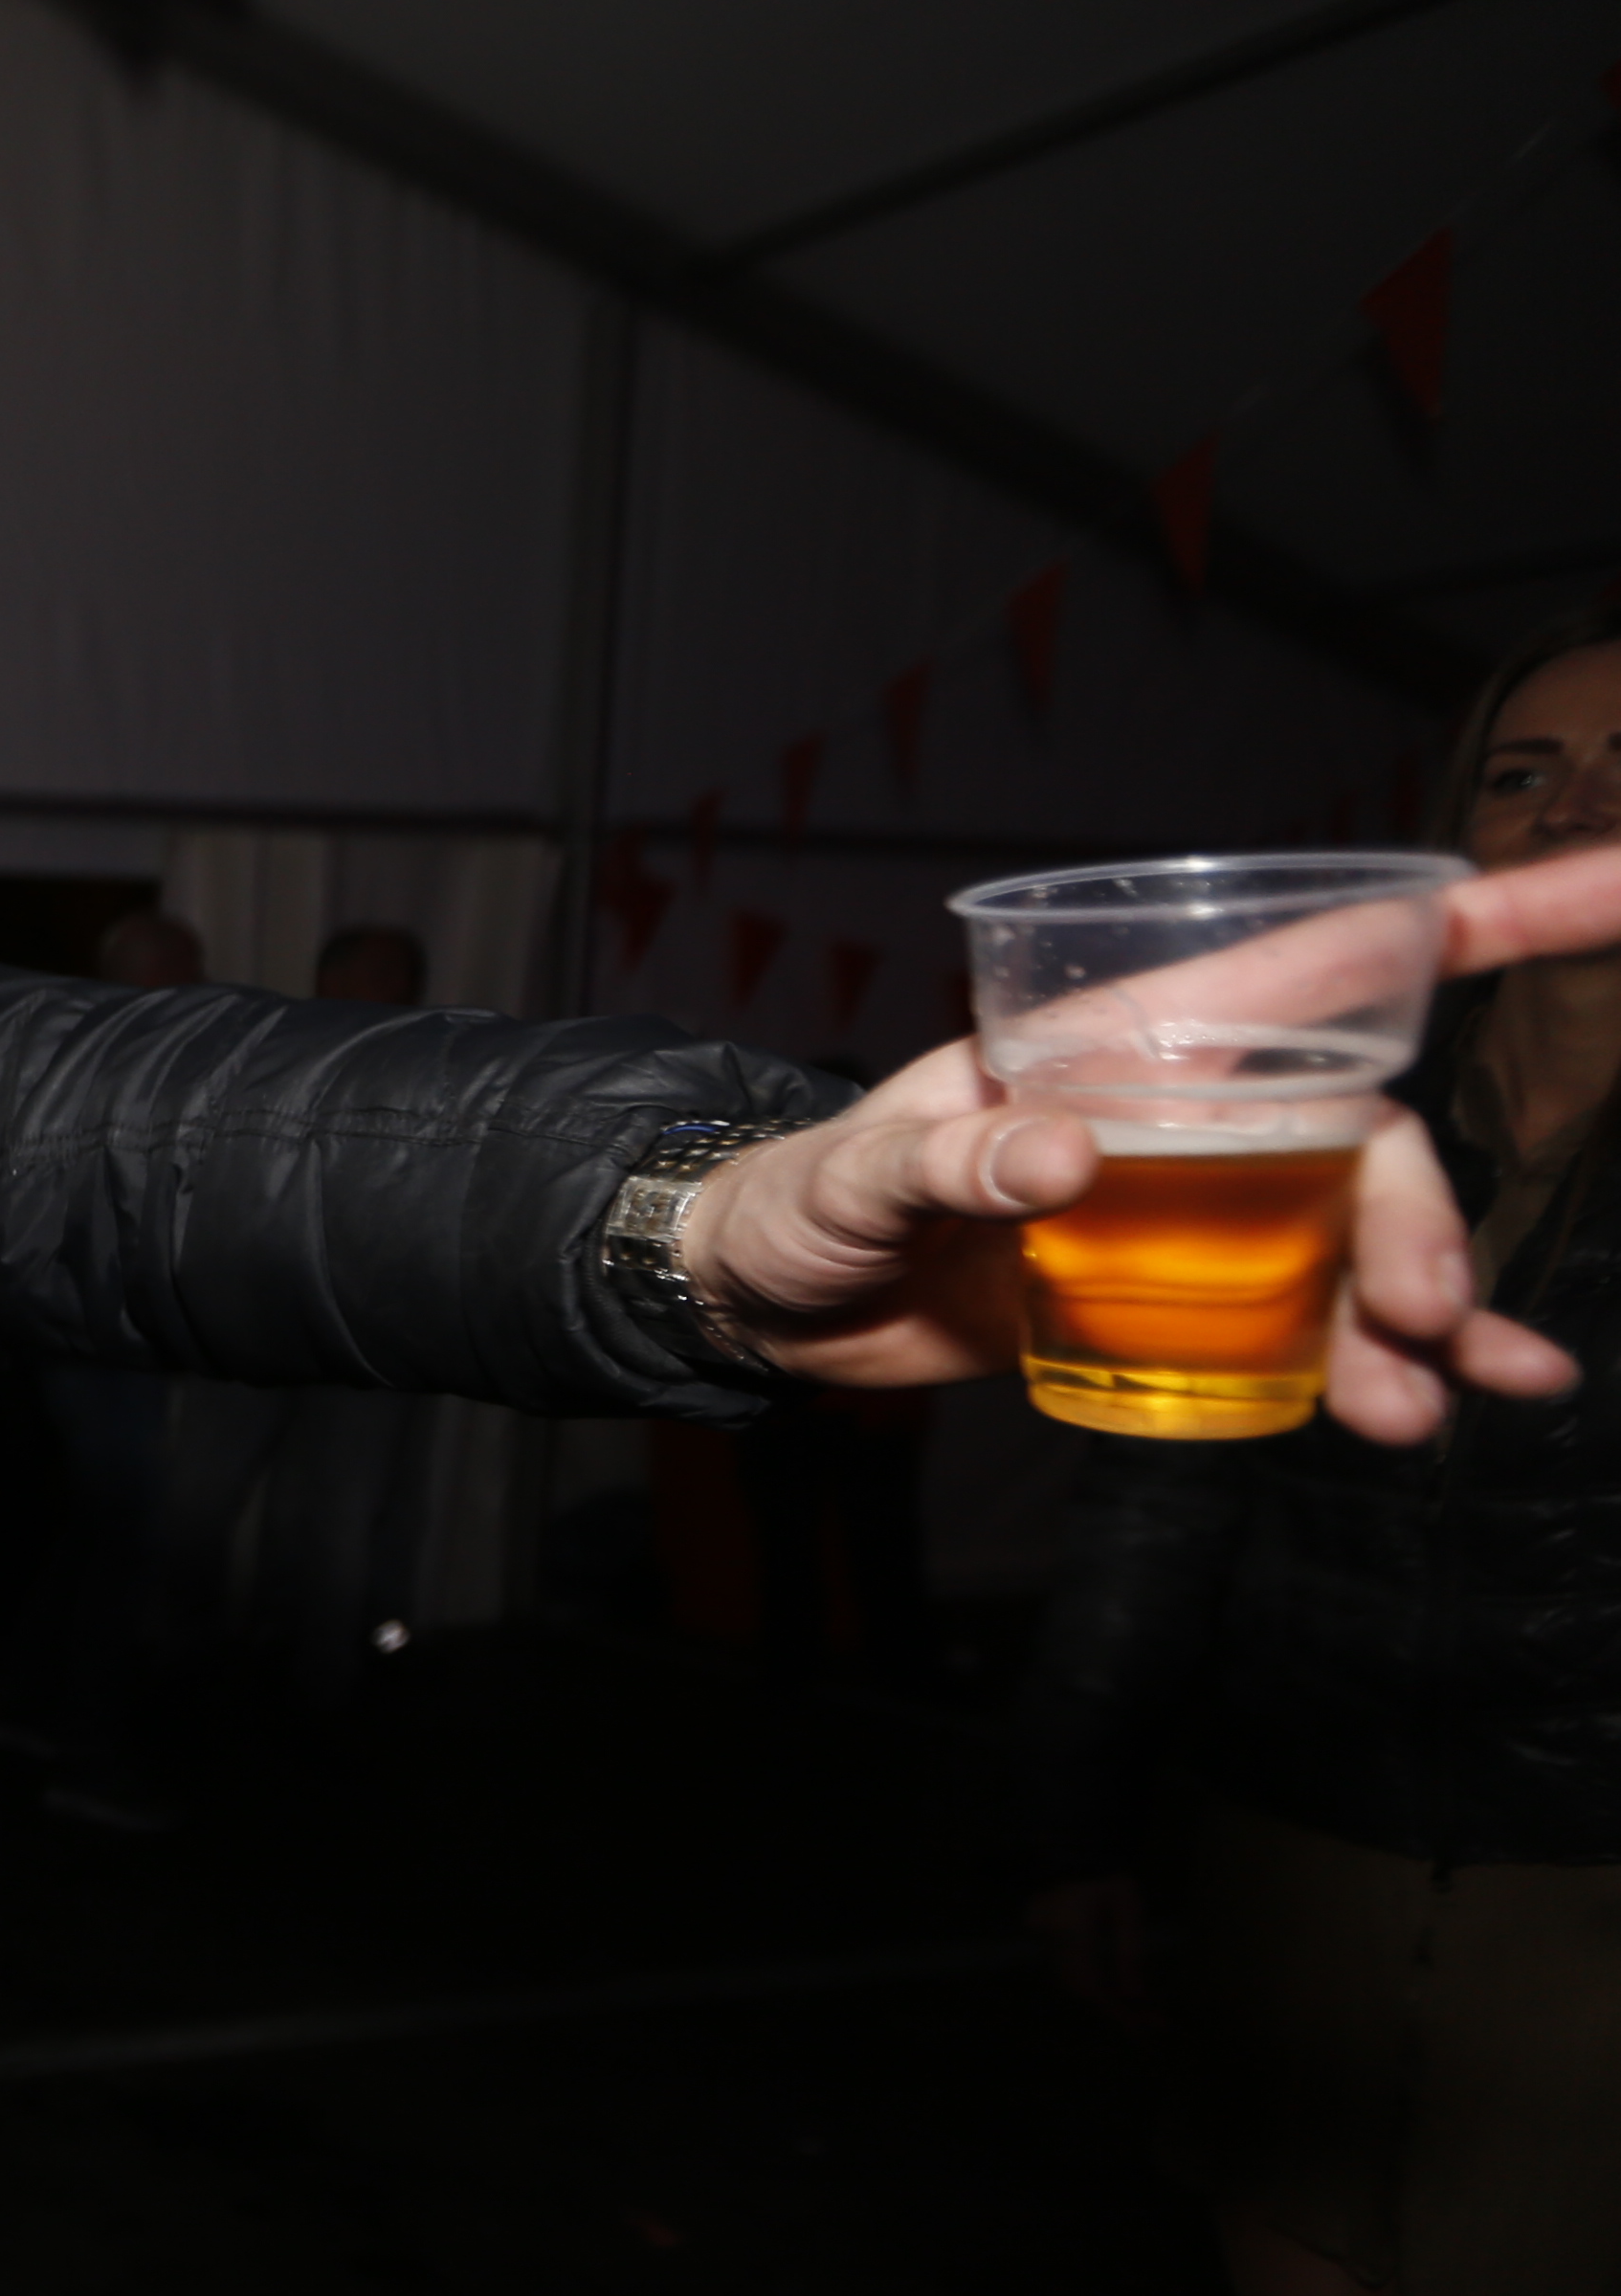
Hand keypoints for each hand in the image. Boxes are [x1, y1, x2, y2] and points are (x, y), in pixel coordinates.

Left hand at [685, 840, 1620, 1443]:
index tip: (1618, 884)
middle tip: (1423, 1314)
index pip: (1334, 959)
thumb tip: (1063, 1157)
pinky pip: (1310, 1325)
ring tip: (1435, 1394)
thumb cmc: (795, 1203)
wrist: (760, 1306)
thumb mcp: (850, 1177)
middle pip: (1364, 1135)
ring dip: (1420, 1313)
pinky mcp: (1177, 1303)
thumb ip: (948, 1161)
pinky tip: (1427, 1411)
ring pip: (1358, 1241)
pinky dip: (1379, 1364)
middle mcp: (1187, 1115)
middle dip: (1420, 1214)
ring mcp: (1194, 1212)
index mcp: (1132, 1042)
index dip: (1487, 914)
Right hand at [1025, 1874, 1153, 2024]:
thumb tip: (1137, 1998)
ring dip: (1103, 1997)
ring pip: (1071, 1980)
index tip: (1140, 2028)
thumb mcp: (1129, 1913)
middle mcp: (1050, 1939)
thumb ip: (1130, 1956)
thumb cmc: (1108, 1877)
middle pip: (1078, 1988)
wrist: (1075, 1850)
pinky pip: (1066, 1967)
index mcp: (1073, 1930)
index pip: (1090, 1985)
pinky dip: (1090, 1981)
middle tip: (1147, 2025)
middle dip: (1113, 2009)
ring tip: (1138, 2011)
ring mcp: (1042, 1937)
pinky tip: (1115, 1990)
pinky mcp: (1042, 1936)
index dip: (1114, 2010)